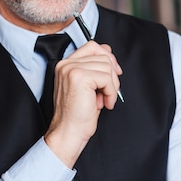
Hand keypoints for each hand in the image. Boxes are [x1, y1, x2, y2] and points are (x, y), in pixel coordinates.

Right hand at [45, 40, 122, 167]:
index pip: (92, 46)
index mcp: (66, 65)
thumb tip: (108, 52)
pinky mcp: (79, 77)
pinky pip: (107, 78)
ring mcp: (71, 69)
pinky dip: (111, 93)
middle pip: (102, 54)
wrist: (68, 133)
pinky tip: (104, 104)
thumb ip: (95, 68)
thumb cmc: (77, 115)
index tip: (114, 73)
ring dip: (111, 86)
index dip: (108, 58)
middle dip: (112, 74)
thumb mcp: (89, 87)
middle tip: (109, 91)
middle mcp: (66, 64)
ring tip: (103, 100)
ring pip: (106, 66)